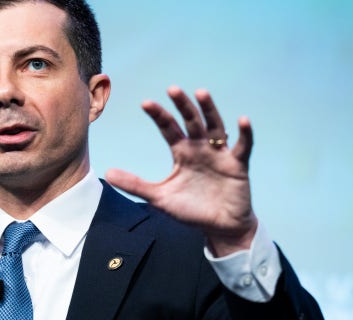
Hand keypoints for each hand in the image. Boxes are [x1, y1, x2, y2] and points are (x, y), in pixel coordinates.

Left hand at [105, 85, 256, 256]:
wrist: (219, 227)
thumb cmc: (191, 210)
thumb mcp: (159, 197)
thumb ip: (135, 184)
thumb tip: (107, 173)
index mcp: (181, 152)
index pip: (168, 128)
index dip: (159, 115)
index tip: (146, 103)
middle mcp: (200, 148)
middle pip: (191, 121)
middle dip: (182, 106)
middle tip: (172, 90)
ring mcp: (220, 154)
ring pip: (215, 127)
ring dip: (209, 110)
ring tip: (201, 93)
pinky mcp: (237, 165)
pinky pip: (243, 147)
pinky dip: (244, 134)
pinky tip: (242, 120)